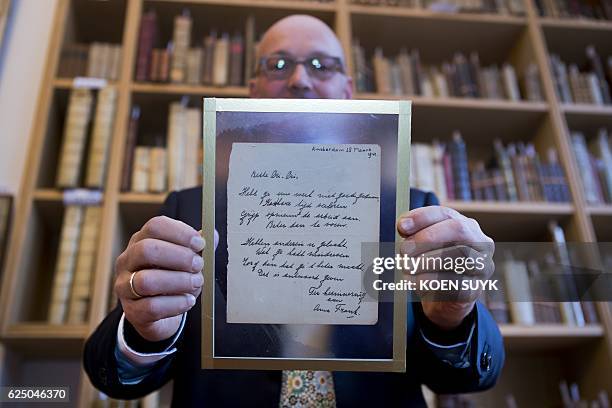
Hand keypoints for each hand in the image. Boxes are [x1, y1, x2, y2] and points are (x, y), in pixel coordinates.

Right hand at [114, 216, 216, 341]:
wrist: (161, 315)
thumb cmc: (172, 282)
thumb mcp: (185, 261)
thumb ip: (197, 248)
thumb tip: (212, 235)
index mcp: (141, 241)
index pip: (155, 226)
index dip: (180, 233)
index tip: (200, 244)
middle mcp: (127, 261)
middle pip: (146, 249)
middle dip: (179, 257)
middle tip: (198, 265)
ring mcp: (124, 287)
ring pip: (146, 280)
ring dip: (178, 281)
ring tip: (196, 283)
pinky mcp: (132, 311)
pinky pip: (151, 307)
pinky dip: (176, 304)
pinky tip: (188, 301)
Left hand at [396, 206, 494, 329]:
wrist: (443, 298)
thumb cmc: (431, 265)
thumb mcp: (422, 247)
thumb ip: (414, 233)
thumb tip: (403, 226)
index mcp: (464, 225)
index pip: (445, 214)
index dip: (422, 217)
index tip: (401, 227)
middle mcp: (480, 242)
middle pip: (458, 230)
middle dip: (427, 238)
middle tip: (404, 250)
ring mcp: (482, 265)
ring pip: (460, 256)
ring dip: (427, 261)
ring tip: (407, 267)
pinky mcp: (475, 288)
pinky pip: (456, 282)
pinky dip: (430, 281)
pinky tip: (414, 281)